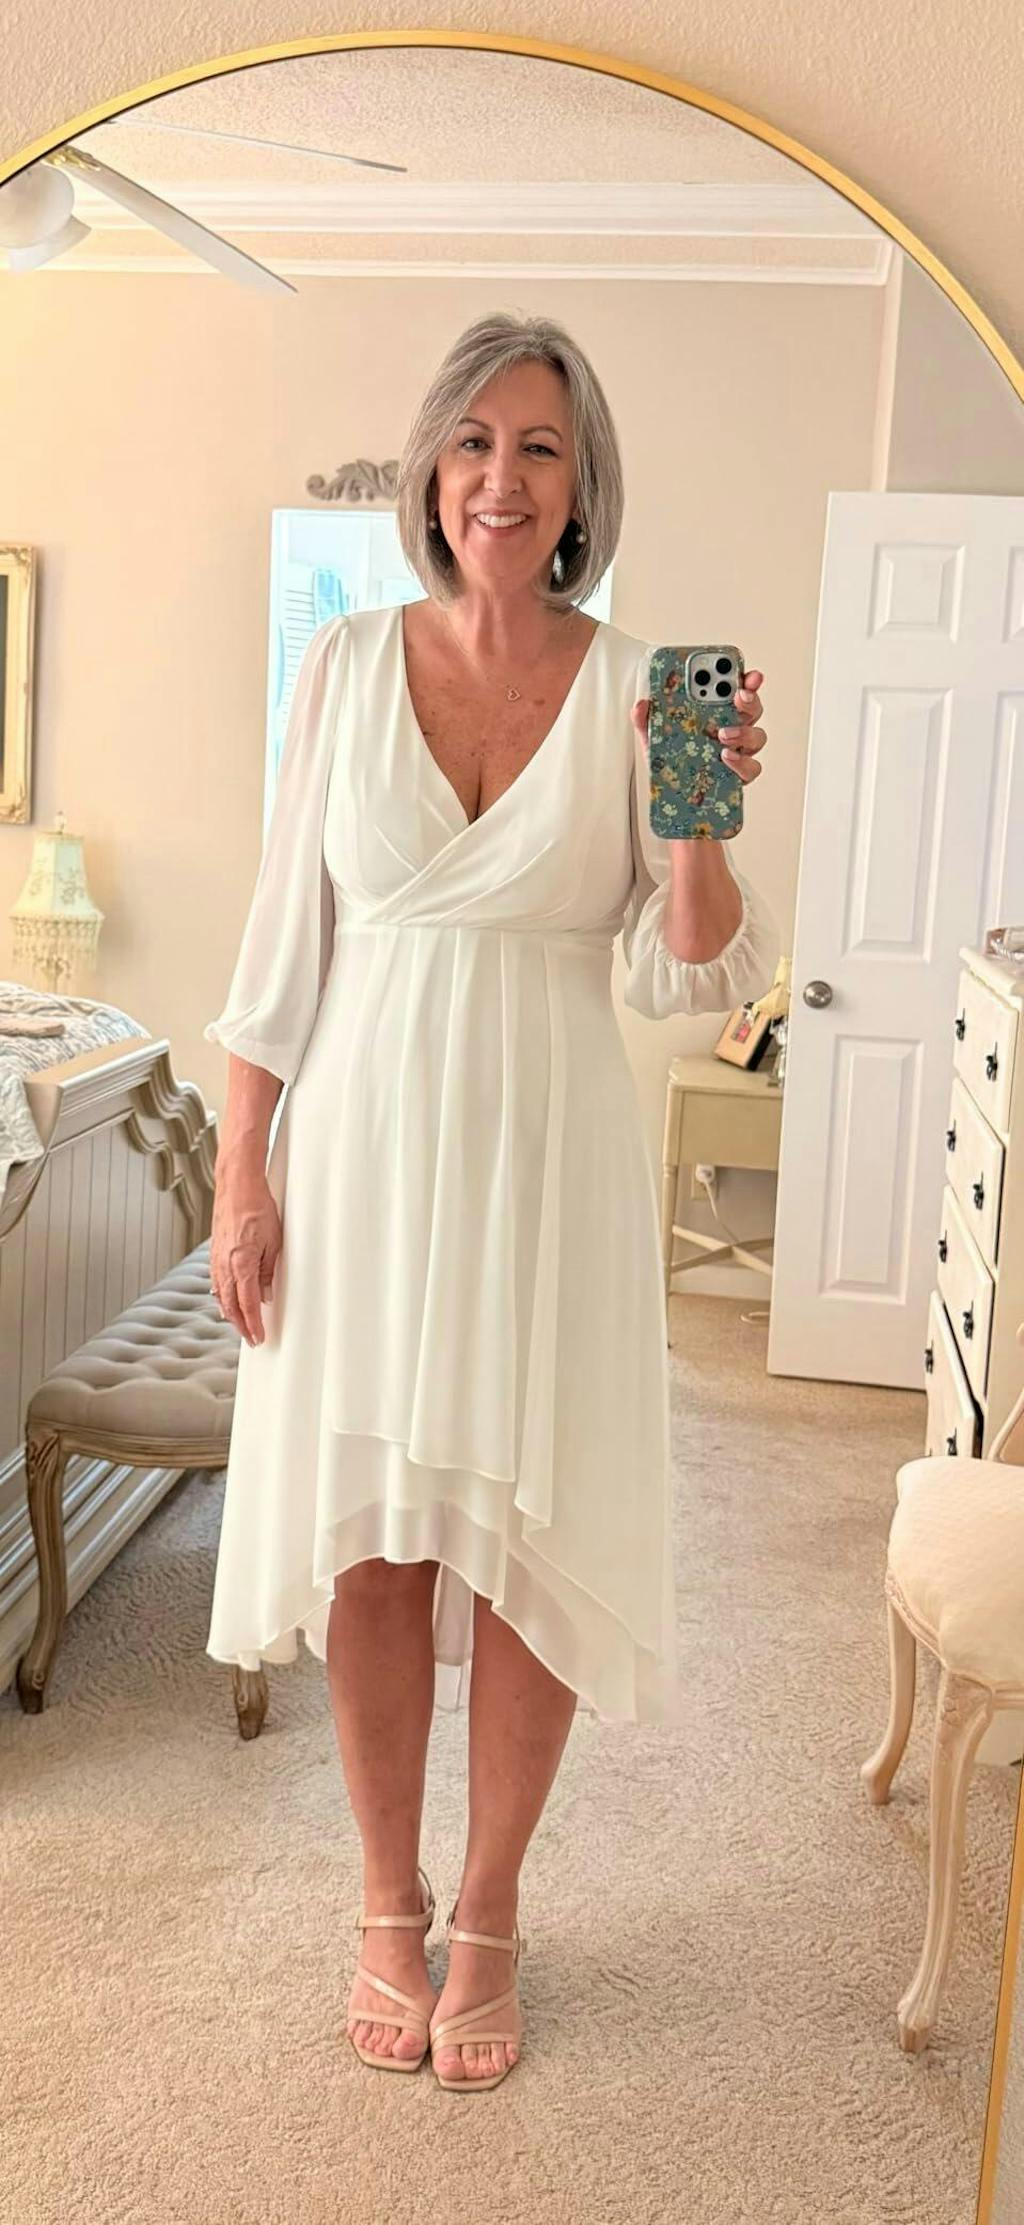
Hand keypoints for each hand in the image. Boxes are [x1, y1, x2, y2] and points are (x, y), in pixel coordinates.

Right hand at [210, 1158, 282, 1345]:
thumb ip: (268, 1271)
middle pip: (231, 1305)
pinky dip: (221, 1296)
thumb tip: (265, 1294)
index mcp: (242, 1264)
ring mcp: (217, 1259)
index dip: (253, 1324)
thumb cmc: (258, 1208)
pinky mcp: (214, 1252)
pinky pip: (216, 1281)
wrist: (237, 1186)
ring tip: (240, 1326)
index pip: (248, 1304)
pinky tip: (224, 1301)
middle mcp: (226, 1265)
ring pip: (221, 1295)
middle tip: (251, 1338)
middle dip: (241, 1325)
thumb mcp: (274, 1241)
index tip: (259, 1337)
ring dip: (230, 1313)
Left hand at [631, 667, 767, 795]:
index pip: (736, 690)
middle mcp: (733, 730)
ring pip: (757, 737)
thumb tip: (641, 705)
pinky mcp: (740, 776)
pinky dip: (742, 762)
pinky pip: (751, 768)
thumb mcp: (655, 739)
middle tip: (739, 696)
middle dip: (750, 699)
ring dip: (744, 731)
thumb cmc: (672, 764)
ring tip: (724, 733)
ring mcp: (739, 753)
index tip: (748, 674)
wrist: (674, 800)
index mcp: (716, 714)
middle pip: (753, 709)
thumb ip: (647, 720)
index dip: (747, 679)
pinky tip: (726, 757)